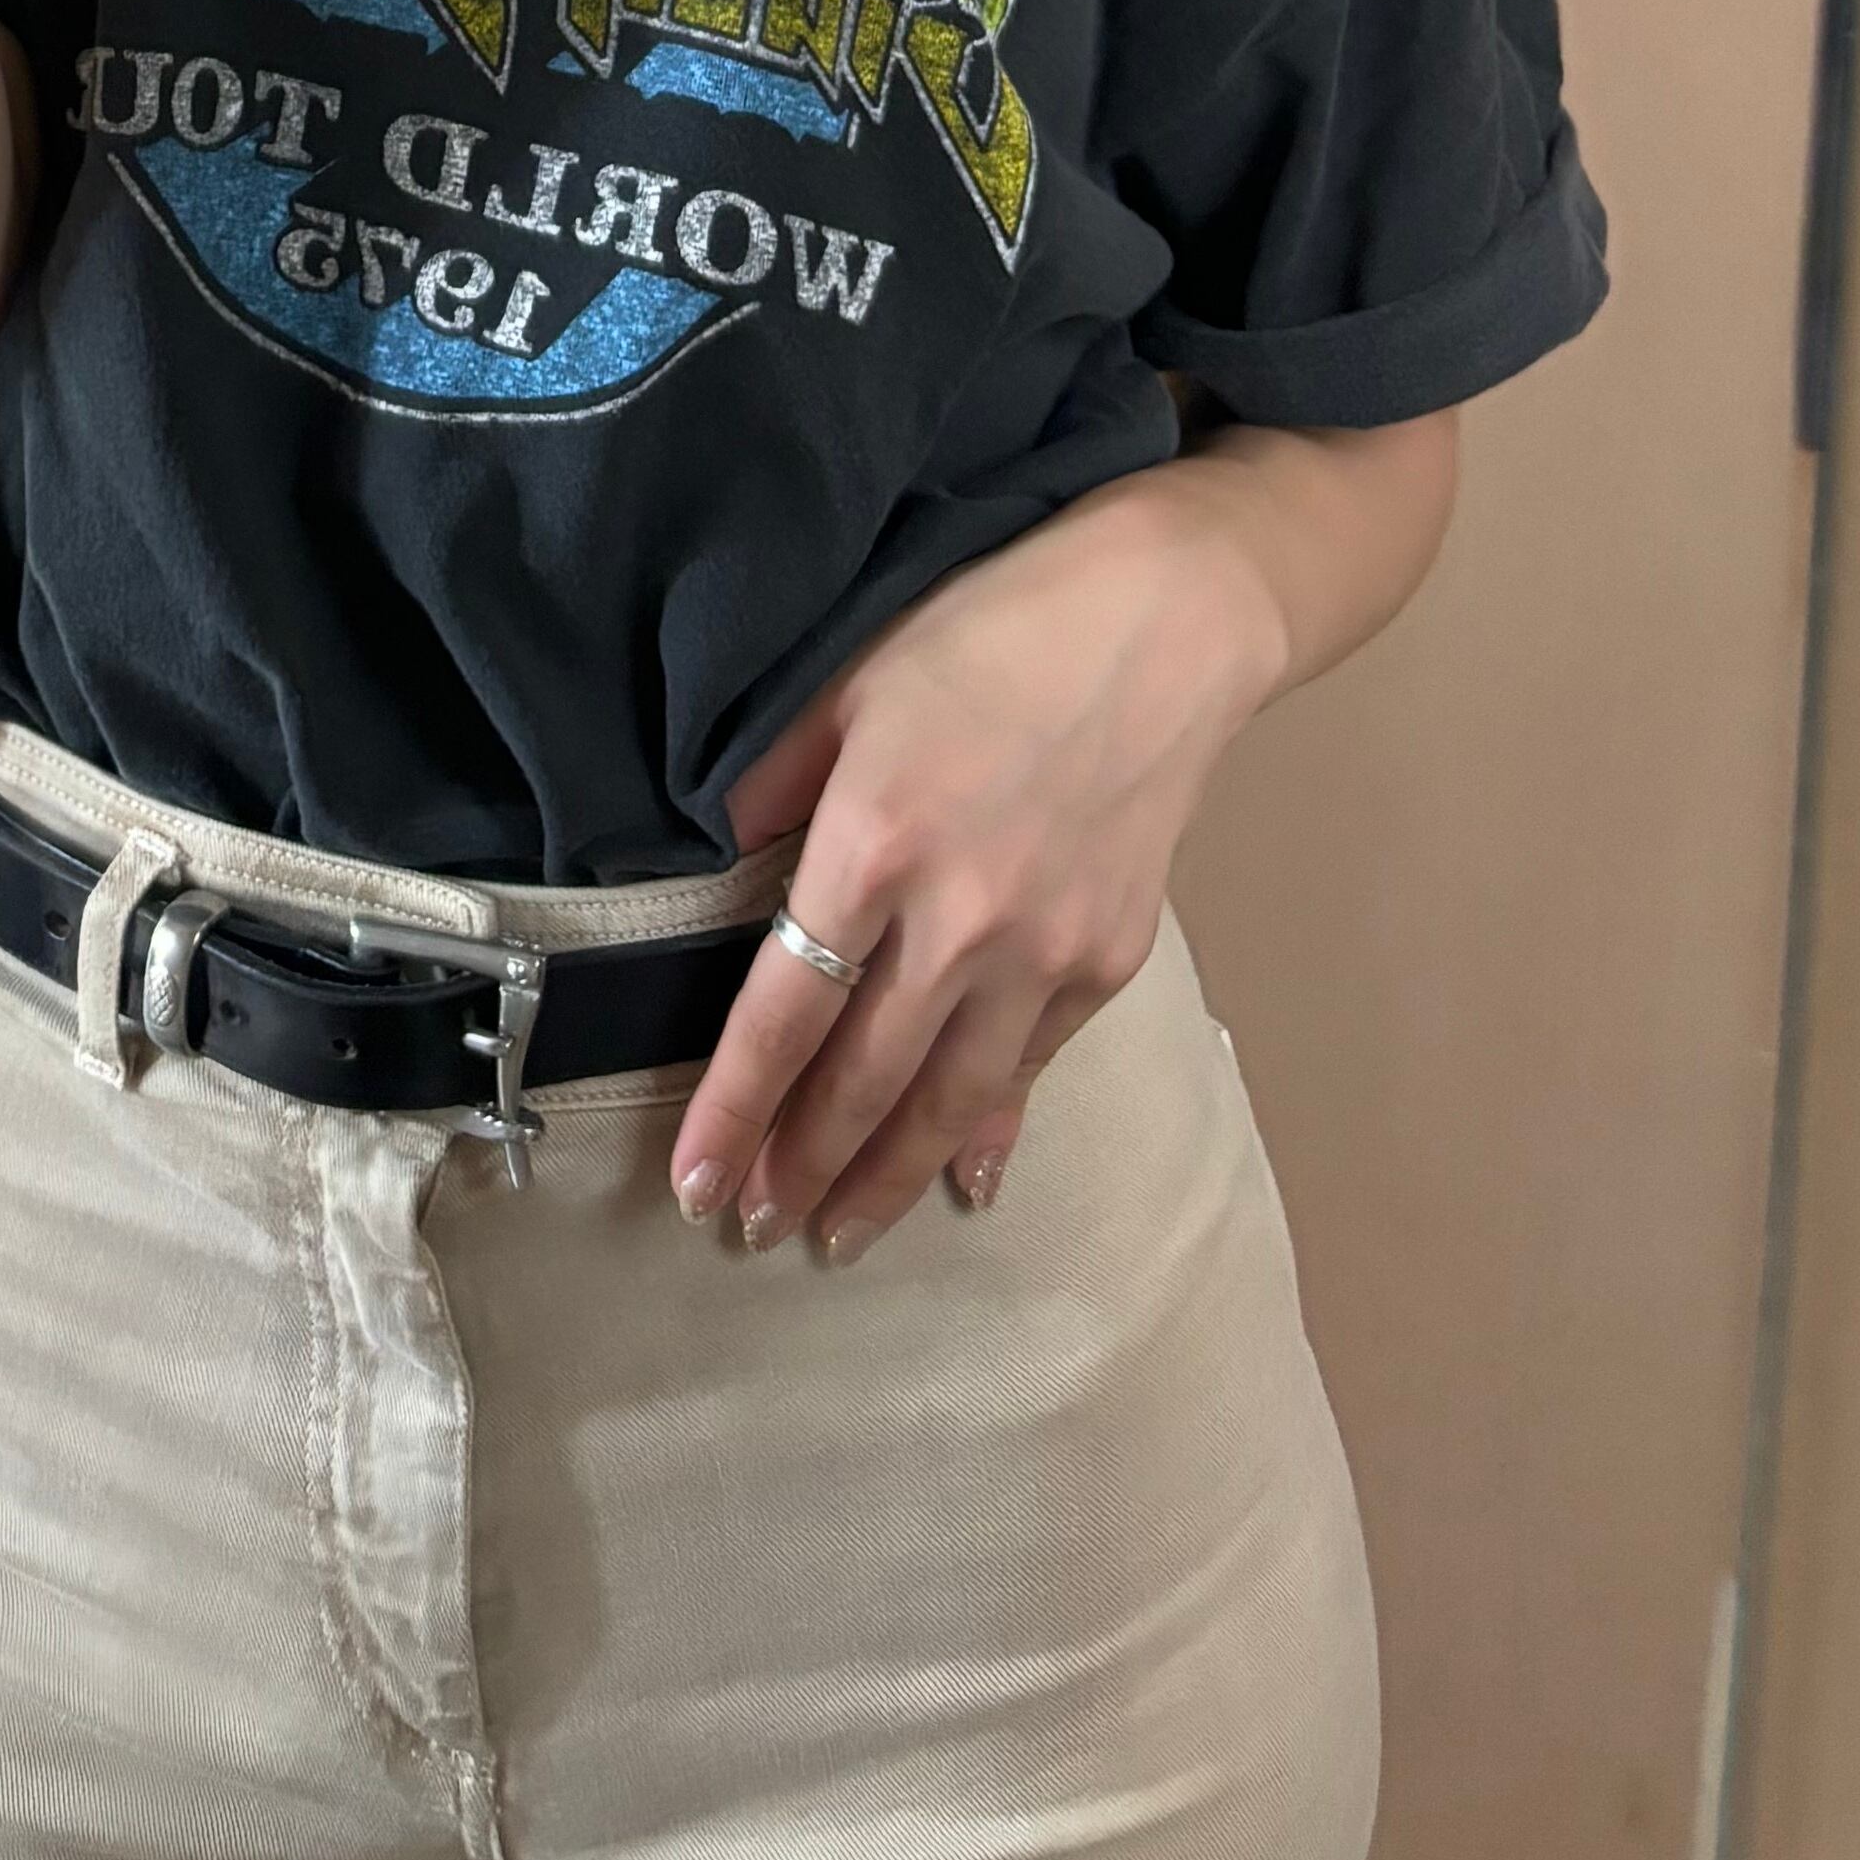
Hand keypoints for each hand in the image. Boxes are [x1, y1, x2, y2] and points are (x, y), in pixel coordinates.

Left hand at [662, 466, 1297, 1261]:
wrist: (1167, 622)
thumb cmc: (990, 627)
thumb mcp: (849, 681)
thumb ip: (775, 782)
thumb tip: (720, 862)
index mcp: (874, 844)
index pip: (785, 1012)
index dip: (736, 1110)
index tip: (693, 1184)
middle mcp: (959, 919)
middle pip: (863, 1078)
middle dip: (801, 1166)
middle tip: (751, 1232)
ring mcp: (1044, 950)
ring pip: (950, 1100)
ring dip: (887, 1178)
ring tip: (837, 1237)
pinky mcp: (1109, 959)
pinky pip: (1031, 1069)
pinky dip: (990, 1131)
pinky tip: (960, 1180)